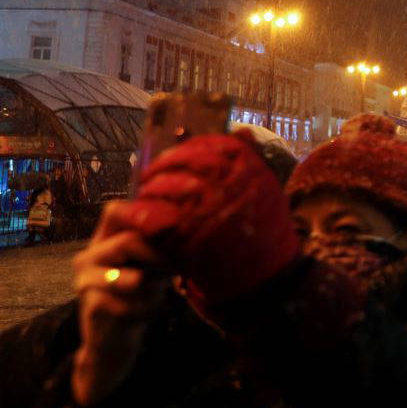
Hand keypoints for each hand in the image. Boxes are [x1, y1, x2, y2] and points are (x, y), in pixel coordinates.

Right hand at [71, 202, 170, 406]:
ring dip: (154, 288)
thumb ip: (161, 245)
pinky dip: (147, 310)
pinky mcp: (92, 307)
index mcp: (103, 239)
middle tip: (180, 266)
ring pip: (134, 278)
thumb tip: (191, 227)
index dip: (144, 211)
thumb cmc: (138, 294)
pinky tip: (143, 313)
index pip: (115, 211)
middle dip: (161, 255)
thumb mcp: (153, 264)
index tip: (178, 218)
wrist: (112, 339)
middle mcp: (88, 256)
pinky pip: (132, 306)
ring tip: (156, 293)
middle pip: (128, 241)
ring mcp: (85, 282)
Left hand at [133, 134, 299, 309]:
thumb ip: (249, 160)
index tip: (173, 155)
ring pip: (167, 189)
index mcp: (247, 168)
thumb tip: (240, 131)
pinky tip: (141, 219)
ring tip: (145, 196)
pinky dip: (146, 218)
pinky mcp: (189, 236)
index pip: (210, 145)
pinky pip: (158, 219)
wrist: (264, 277)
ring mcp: (208, 210)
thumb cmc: (264, 230)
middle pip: (184, 164)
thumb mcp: (265, 189)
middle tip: (149, 176)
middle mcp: (228, 184)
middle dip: (163, 168)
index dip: (187, 149)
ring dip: (151, 191)